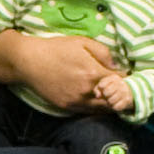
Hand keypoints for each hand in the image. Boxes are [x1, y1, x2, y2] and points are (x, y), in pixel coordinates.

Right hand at [0, 30, 114, 109]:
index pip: (119, 82)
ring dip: (108, 103)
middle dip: (118, 95)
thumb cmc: (55, 48)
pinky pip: (87, 111)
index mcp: (93, 72)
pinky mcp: (66, 106)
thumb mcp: (82, 42)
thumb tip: (117, 67)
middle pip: (113, 99)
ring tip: (109, 96)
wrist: (28, 61)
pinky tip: (95, 100)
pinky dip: (94, 107)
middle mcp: (87, 90)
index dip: (124, 80)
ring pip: (101, 109)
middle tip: (119, 90)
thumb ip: (103, 53)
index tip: (125, 77)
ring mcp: (76, 100)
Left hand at [90, 69, 133, 113]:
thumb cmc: (110, 87)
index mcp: (113, 78)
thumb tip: (98, 96)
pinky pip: (116, 107)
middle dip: (105, 95)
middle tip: (107, 95)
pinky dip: (114, 107)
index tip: (103, 88)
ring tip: (111, 99)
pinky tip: (116, 103)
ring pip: (111, 101)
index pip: (102, 85)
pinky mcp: (127, 100)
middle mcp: (120, 84)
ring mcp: (124, 92)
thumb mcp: (103, 84)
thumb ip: (97, 89)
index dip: (101, 88)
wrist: (127, 89)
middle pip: (107, 92)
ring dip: (109, 102)